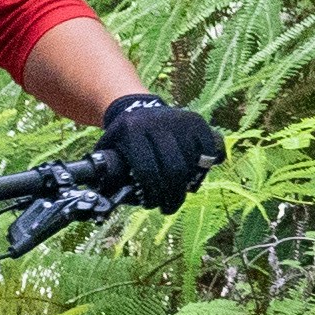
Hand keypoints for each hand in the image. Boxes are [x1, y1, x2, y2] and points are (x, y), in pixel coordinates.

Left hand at [97, 93, 221, 210]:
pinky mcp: (195, 120)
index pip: (148, 171)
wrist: (138, 107)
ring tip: (178, 193)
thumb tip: (107, 202)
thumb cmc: (123, 138)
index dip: (152, 194)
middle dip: (172, 195)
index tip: (152, 205)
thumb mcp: (109, 149)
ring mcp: (178, 120)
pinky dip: (205, 164)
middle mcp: (157, 123)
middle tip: (168, 207)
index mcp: (132, 131)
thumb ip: (106, 173)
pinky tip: (195, 175)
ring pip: (191, 162)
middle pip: (174, 169)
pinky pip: (207, 148)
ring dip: (187, 184)